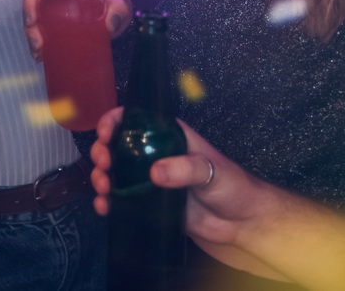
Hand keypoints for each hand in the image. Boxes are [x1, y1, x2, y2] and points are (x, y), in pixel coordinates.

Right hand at [22, 0, 132, 61]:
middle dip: (29, 22)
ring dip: (30, 29)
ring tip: (39, 51)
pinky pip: (32, 11)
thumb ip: (120, 9)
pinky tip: (39, 50)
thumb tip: (110, 26)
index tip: (33, 22)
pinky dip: (34, 30)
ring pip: (29, 4)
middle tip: (38, 46)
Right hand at [89, 109, 284, 277]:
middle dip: (104, 151)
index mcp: (172, 137)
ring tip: (103, 187)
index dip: (117, 121)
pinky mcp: (151, 206)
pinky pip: (124, 201)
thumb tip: (154, 172)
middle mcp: (158, 156)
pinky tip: (104, 207)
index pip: (138, 120)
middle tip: (103, 164)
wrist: (241, 225)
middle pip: (121, 147)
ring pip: (118, 173)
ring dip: (103, 177)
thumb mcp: (211, 170)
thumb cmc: (233, 187)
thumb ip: (185, 169)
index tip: (106, 132)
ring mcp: (153, 182)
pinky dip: (109, 202)